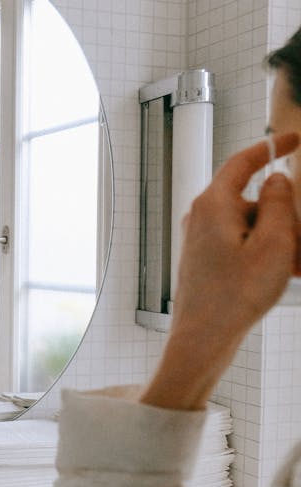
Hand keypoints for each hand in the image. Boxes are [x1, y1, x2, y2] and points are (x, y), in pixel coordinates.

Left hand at [141, 132, 300, 410]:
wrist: (202, 342)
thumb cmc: (233, 298)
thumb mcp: (273, 242)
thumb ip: (279, 201)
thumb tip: (276, 180)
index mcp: (213, 203)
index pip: (244, 161)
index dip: (271, 146)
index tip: (292, 139)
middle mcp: (202, 217)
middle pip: (254, 201)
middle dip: (283, 220)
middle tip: (297, 245)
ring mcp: (201, 241)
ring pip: (252, 229)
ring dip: (278, 244)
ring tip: (292, 269)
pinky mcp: (204, 262)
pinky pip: (241, 249)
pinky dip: (263, 258)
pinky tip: (281, 278)